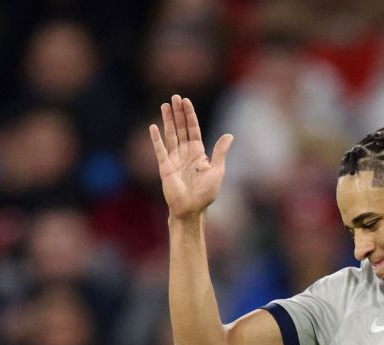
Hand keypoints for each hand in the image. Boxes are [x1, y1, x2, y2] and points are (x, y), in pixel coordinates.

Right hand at [150, 94, 233, 218]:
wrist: (192, 209)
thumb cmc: (205, 193)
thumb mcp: (217, 171)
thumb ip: (220, 153)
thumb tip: (229, 135)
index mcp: (198, 152)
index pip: (193, 128)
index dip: (190, 115)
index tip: (186, 101)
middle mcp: (185, 152)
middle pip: (180, 127)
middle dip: (178, 112)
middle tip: (175, 97)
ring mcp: (174, 158)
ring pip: (170, 134)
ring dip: (167, 120)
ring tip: (165, 104)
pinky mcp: (164, 166)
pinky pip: (160, 150)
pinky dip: (156, 139)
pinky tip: (153, 127)